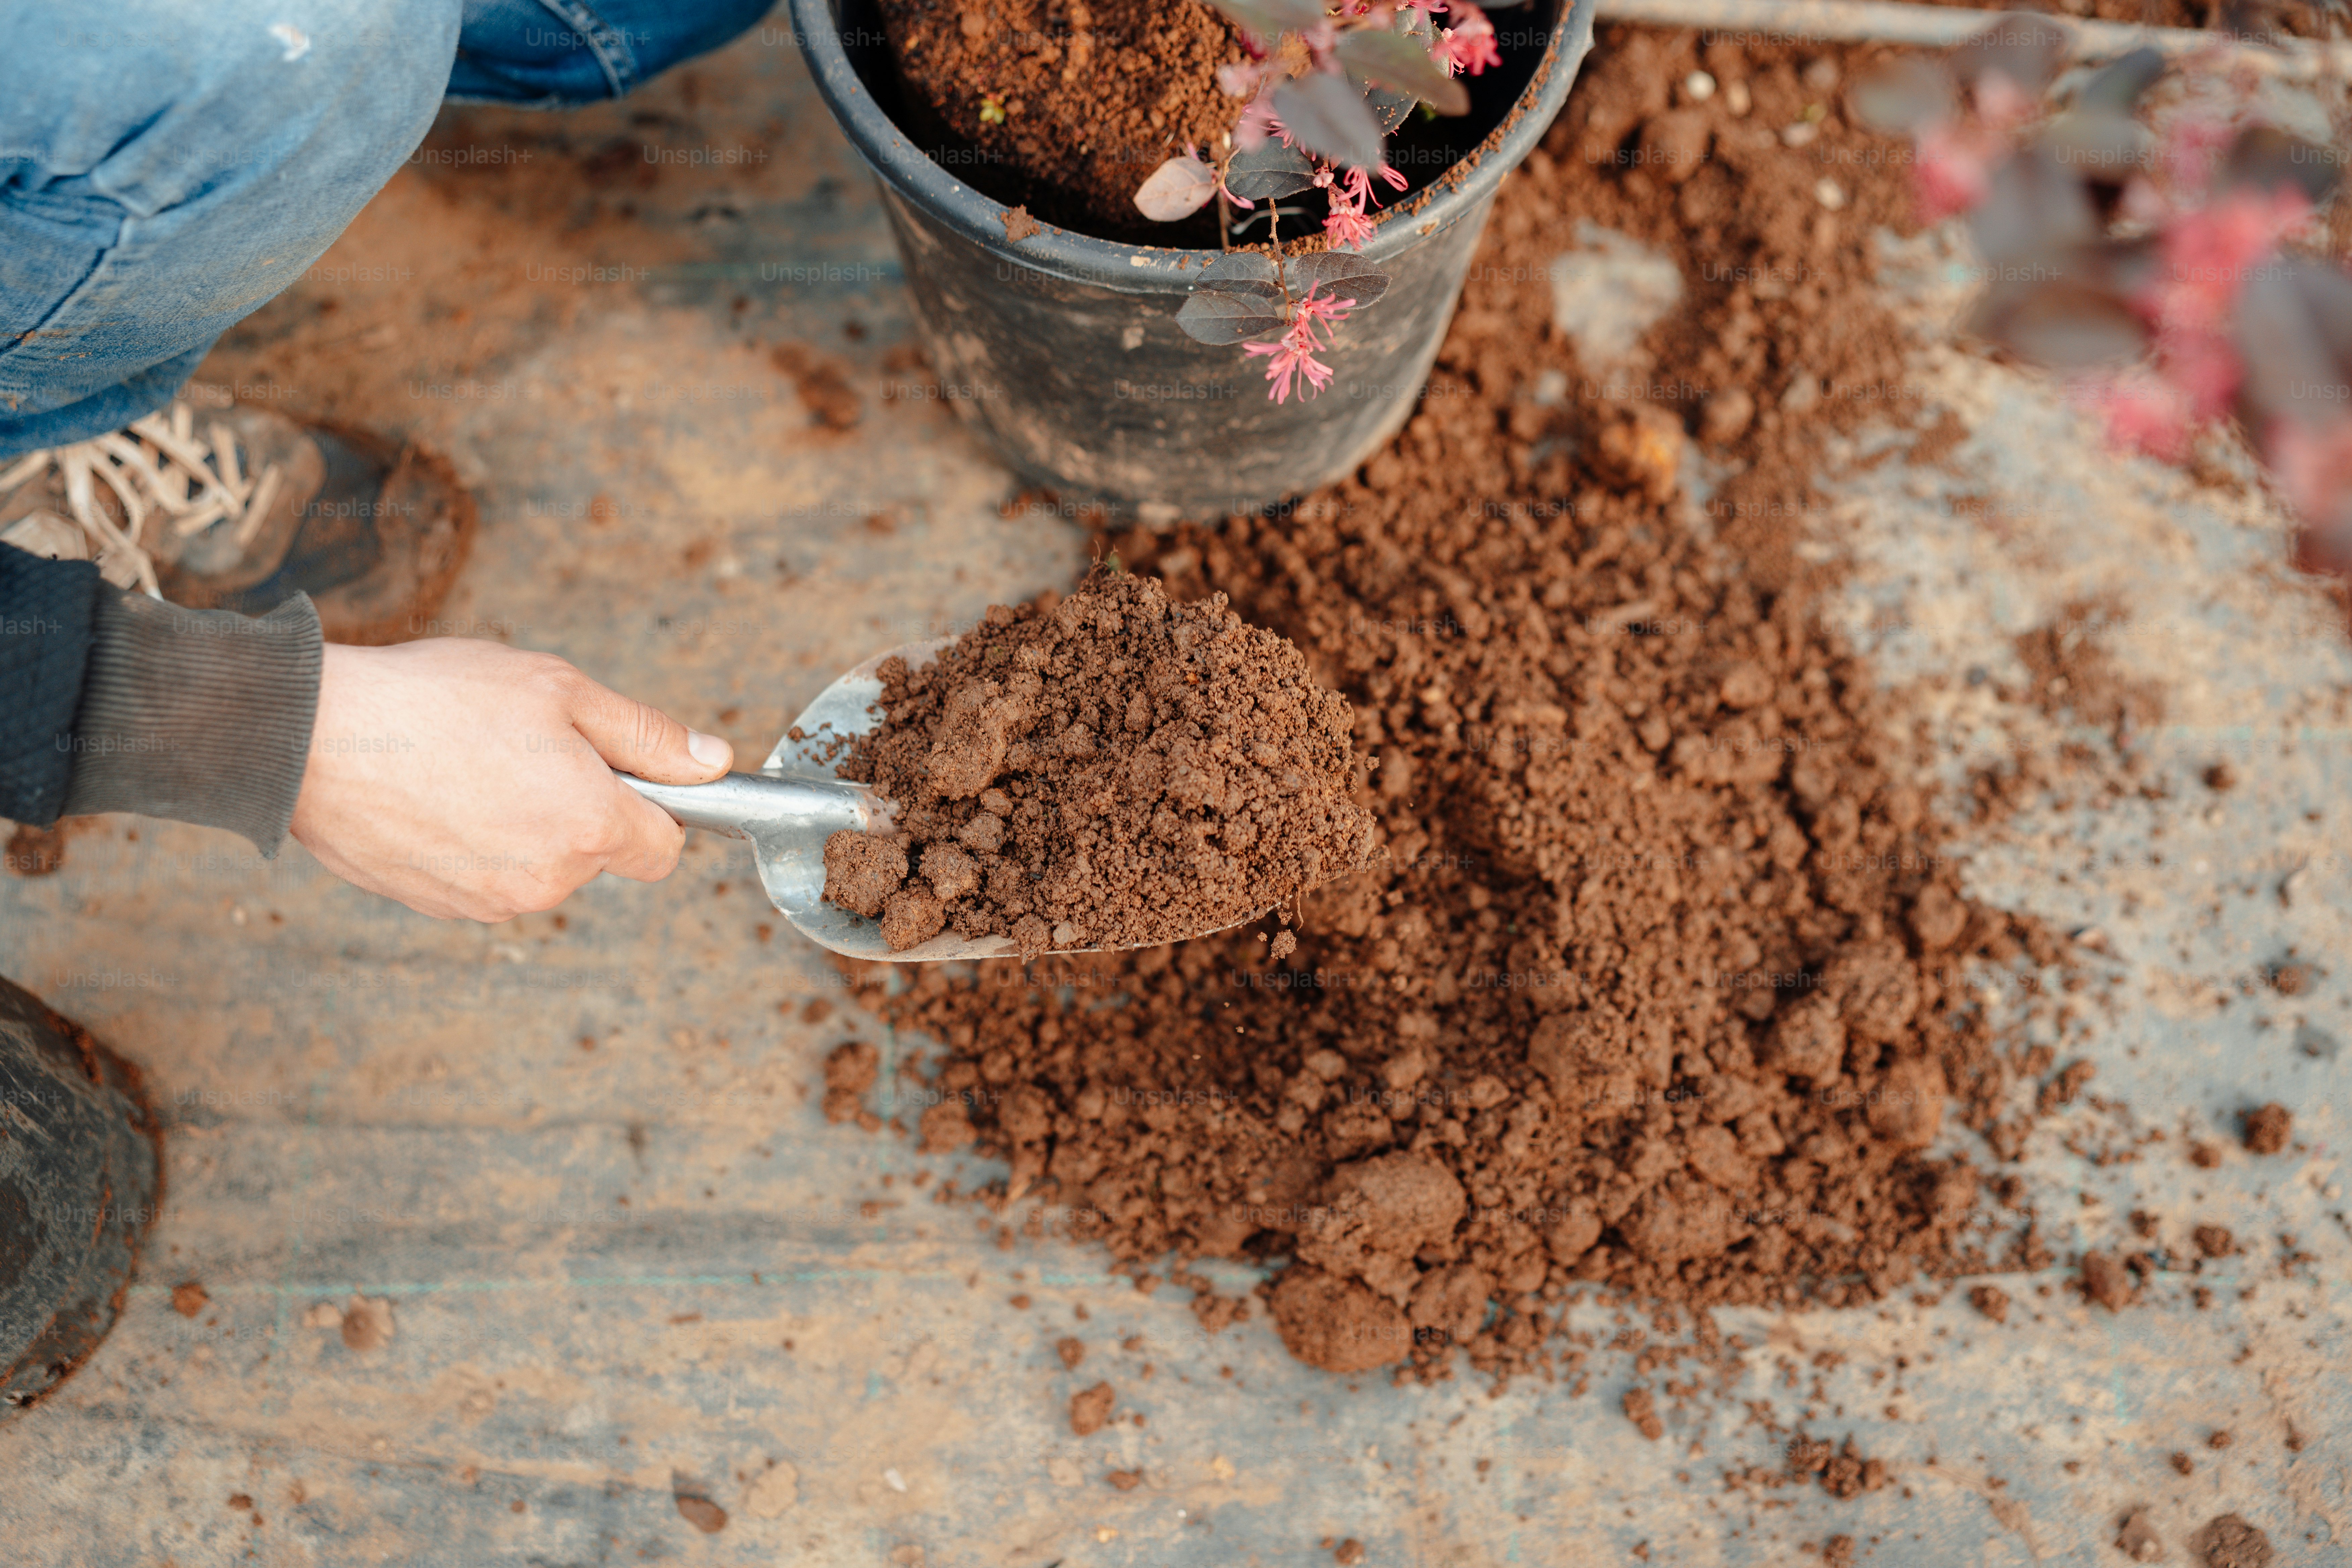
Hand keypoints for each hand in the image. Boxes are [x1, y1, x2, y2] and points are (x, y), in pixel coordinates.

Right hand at [290, 639, 733, 920]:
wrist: (314, 737)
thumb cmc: (436, 700)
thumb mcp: (560, 690)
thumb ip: (647, 735)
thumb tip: (714, 764)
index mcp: (590, 826)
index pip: (663, 848)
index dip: (650, 807)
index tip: (615, 774)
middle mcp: (547, 880)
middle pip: (597, 856)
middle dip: (578, 809)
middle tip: (520, 750)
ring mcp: (491, 901)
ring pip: (540, 867)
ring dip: (523, 825)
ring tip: (468, 766)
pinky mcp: (442, 907)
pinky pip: (487, 877)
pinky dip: (475, 842)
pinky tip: (436, 795)